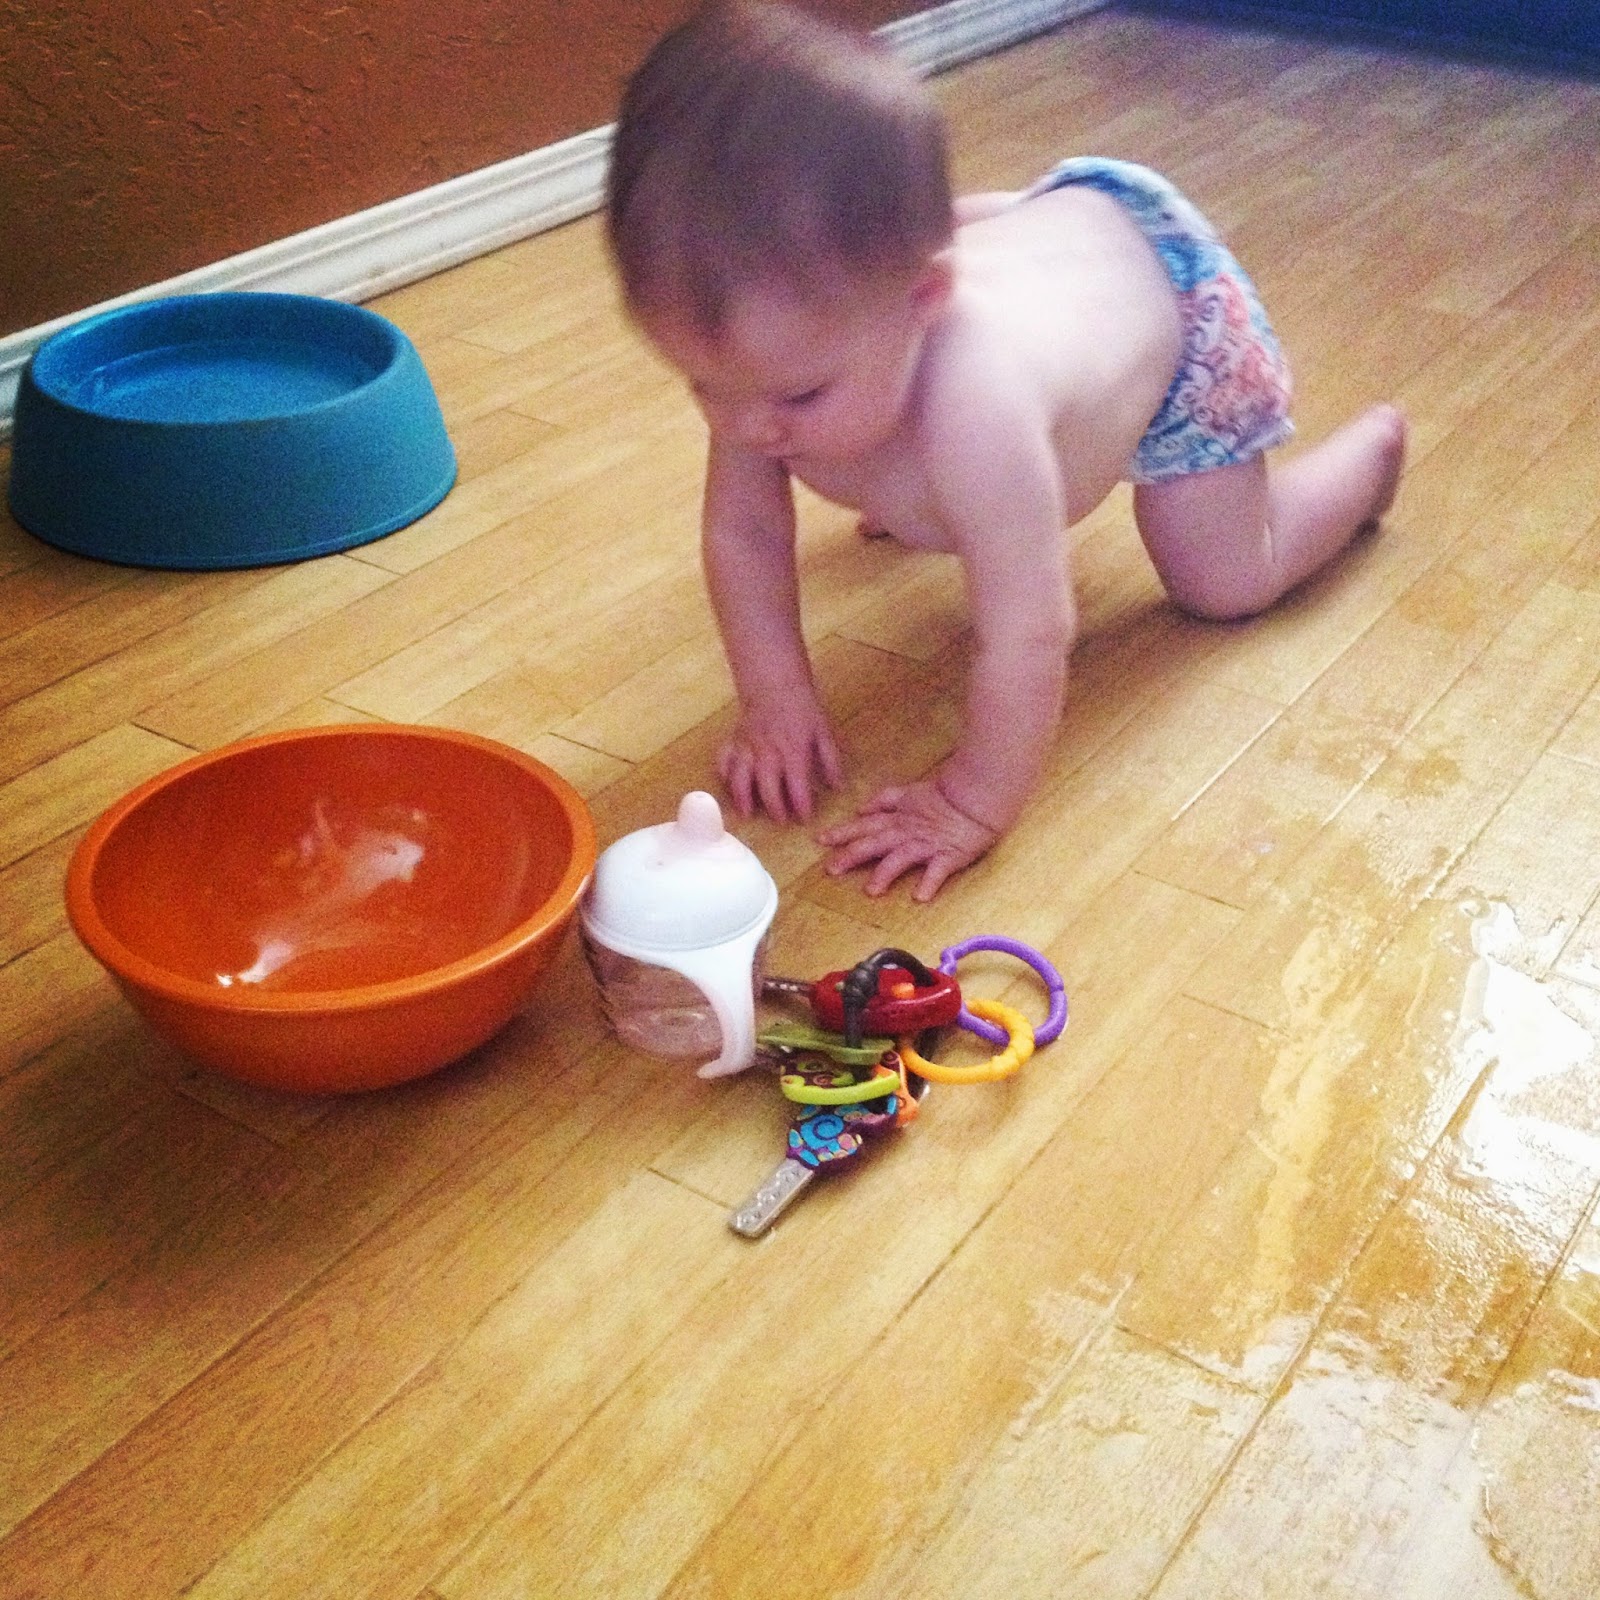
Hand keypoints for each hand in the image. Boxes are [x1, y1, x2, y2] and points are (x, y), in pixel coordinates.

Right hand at [719, 697, 842, 822]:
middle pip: (767, 787)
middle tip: (780, 821)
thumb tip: (838, 787)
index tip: (805, 819)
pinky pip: (724, 761)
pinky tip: (728, 786)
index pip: (797, 786)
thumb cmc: (803, 708)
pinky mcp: (734, 741)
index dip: (801, 806)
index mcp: (794, 751)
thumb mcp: (824, 732)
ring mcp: (747, 748)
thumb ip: (831, 761)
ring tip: (747, 814)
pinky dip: (723, 775)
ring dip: (742, 798)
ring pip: (740, 778)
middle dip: (773, 808)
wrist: (775, 683)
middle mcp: (768, 753)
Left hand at [818, 778, 997, 900]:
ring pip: (901, 858)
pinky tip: (919, 896)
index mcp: (897, 819)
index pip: (864, 825)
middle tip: (832, 868)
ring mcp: (927, 845)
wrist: (977, 797)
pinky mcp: (949, 856)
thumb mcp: (909, 793)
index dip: (843, 832)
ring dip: (885, 874)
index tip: (821, 840)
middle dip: (852, 855)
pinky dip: (929, 883)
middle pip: (875, 843)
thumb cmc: (946, 796)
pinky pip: (938, 871)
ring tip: (871, 890)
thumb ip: (885, 800)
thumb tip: (862, 809)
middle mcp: (907, 833)